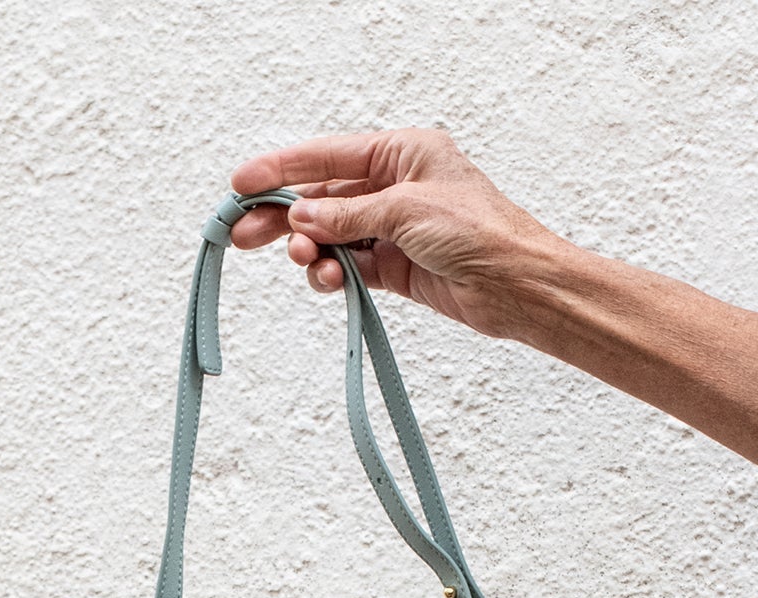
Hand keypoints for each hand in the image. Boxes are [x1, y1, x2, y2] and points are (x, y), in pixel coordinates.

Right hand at [229, 129, 561, 338]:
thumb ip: (347, 213)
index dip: (281, 169)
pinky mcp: (394, 269)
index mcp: (401, 152)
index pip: (328, 156)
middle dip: (282, 215)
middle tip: (243, 234)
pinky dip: (330, 273)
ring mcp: (392, 230)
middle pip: (322, 197)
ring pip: (331, 236)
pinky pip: (348, 267)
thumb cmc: (479, 231)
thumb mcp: (405, 209)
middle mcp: (394, 187)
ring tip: (300, 258)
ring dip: (308, 248)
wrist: (515, 285)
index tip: (242, 185)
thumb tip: (301, 215)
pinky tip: (323, 277)